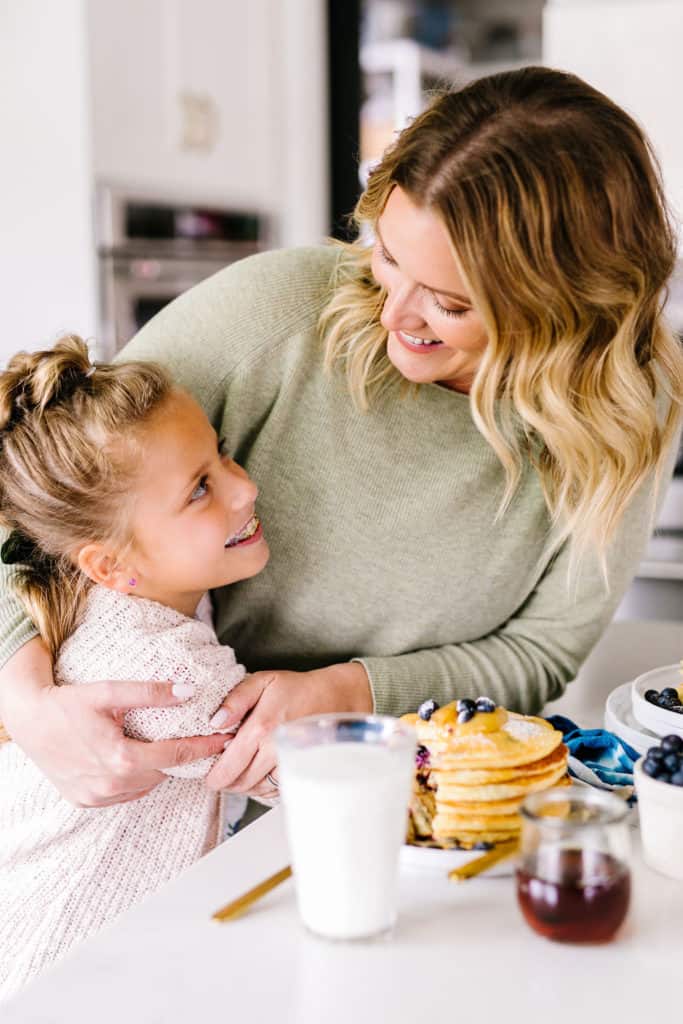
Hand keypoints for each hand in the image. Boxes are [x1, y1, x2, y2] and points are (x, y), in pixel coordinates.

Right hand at [0, 637, 229, 806]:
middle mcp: (111, 785)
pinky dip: (134, 780)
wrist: (28, 720)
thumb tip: (189, 692)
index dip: (204, 746)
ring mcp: (97, 797)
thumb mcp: (108, 692)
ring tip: (165, 747)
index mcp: (121, 759)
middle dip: (181, 756)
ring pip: (144, 786)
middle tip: (199, 740)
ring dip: (156, 769)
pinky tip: (135, 760)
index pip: (176, 755)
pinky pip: (123, 794)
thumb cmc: (67, 703)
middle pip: (162, 772)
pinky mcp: (86, 802)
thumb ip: (150, 693)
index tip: (225, 739)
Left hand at [205, 662, 372, 792]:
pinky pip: (276, 791)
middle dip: (227, 781)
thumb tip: (215, 722)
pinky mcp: (301, 771)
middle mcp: (275, 751)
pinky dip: (264, 788)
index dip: (214, 777)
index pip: (227, 769)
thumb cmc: (297, 688)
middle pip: (240, 784)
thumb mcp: (262, 681)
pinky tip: (261, 773)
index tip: (210, 773)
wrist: (334, 697)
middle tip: (223, 770)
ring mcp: (290, 764)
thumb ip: (236, 699)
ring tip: (241, 770)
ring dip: (245, 786)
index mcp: (260, 729)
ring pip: (257, 791)